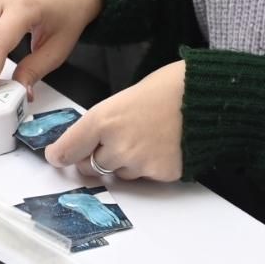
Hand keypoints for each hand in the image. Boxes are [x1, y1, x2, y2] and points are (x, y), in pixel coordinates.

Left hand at [45, 60, 184, 181]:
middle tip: (109, 143)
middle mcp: (117, 145)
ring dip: (123, 162)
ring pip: (119, 172)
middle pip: (89, 166)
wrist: (207, 97)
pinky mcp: (160, 174)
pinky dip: (149, 165)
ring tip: (145, 137)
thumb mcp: (124, 97)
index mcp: (103, 119)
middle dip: (93, 158)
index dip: (60, 154)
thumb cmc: (168, 87)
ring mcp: (139, 163)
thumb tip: (89, 140)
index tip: (57, 156)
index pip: (67, 150)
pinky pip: (145, 176)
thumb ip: (104, 121)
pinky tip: (162, 144)